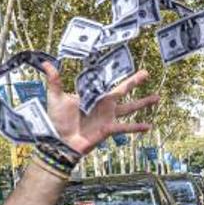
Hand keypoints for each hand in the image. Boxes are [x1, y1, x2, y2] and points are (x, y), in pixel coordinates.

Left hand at [42, 61, 159, 154]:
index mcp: (93, 95)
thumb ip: (54, 81)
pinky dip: (137, 127)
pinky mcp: (108, 129)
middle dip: (134, 81)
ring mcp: (108, 117)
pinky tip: (149, 126)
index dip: (115, 72)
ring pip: (130, 107)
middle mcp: (103, 104)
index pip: (107, 80)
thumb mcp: (55, 97)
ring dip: (143, 103)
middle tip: (147, 73)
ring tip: (157, 97)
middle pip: (123, 89)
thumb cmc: (56, 120)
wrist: (59, 141)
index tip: (124, 63)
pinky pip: (125, 127)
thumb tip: (46, 63)